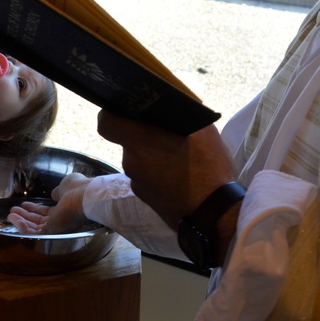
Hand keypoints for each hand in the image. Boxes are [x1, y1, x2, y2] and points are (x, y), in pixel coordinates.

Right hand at [7, 172, 89, 233]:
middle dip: (25, 216)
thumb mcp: (66, 185)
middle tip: (13, 211)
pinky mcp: (51, 232)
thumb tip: (54, 194)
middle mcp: (60, 220)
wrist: (84, 196)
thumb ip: (58, 192)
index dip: (34, 209)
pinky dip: (21, 226)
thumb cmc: (78, 188)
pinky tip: (13, 218)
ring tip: (10, 214)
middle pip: (39, 221)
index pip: (47, 212)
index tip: (24, 205)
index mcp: (65, 209)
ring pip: (34, 227)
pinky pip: (33, 232)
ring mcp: (56, 227)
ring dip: (21, 221)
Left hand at [97, 110, 233, 227]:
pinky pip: (147, 177)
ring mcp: (137, 183)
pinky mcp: (145, 198)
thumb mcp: (201, 131)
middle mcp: (131, 161)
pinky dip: (158, 172)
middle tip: (167, 132)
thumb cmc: (207, 168)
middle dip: (143, 135)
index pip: (106, 123)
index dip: (112, 114)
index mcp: (139, 141)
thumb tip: (169, 105)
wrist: (213, 215)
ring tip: (179, 154)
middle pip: (127, 141)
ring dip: (152, 154)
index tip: (126, 110)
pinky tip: (179, 173)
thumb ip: (178, 115)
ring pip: (139, 159)